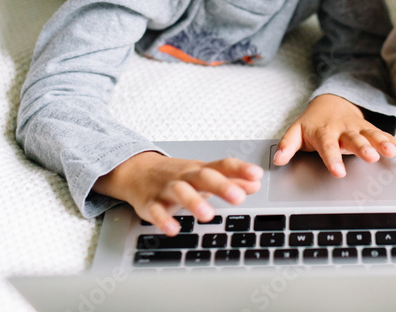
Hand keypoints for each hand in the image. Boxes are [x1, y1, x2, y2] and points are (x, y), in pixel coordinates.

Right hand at [93, 151, 262, 235]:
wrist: (138, 171)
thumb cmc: (178, 175)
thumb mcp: (205, 174)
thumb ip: (231, 180)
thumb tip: (256, 183)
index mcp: (201, 169)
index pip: (223, 165)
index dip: (240, 169)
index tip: (257, 175)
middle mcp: (185, 177)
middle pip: (204, 177)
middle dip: (221, 186)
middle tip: (239, 197)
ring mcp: (167, 189)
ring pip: (180, 192)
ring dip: (194, 203)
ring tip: (208, 215)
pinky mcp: (151, 203)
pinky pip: (156, 211)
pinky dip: (164, 220)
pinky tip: (174, 229)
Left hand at [272, 94, 395, 177]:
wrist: (330, 102)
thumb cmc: (313, 123)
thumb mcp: (297, 131)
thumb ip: (288, 145)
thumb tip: (277, 159)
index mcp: (325, 132)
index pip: (328, 147)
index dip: (333, 159)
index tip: (339, 172)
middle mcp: (344, 130)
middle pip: (355, 139)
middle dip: (364, 148)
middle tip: (372, 156)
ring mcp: (359, 128)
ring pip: (373, 135)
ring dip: (383, 143)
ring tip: (393, 152)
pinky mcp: (370, 129)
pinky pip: (386, 136)